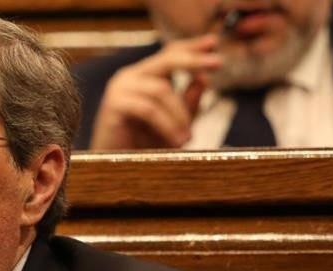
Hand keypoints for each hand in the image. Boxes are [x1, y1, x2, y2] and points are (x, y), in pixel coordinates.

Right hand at [89, 35, 222, 149]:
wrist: (113, 167)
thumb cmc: (141, 145)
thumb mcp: (174, 122)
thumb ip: (188, 101)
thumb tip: (204, 79)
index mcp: (144, 76)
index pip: (170, 53)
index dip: (192, 47)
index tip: (214, 42)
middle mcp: (130, 77)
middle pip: (166, 59)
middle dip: (194, 60)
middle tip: (218, 62)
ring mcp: (120, 88)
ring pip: (161, 90)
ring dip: (179, 115)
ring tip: (188, 138)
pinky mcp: (113, 105)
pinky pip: (148, 109)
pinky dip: (166, 125)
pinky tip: (177, 141)